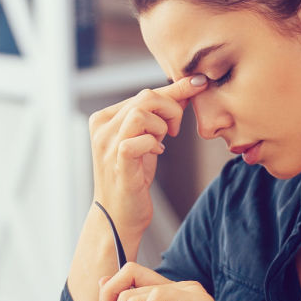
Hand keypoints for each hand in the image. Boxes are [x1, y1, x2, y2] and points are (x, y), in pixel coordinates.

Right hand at [88, 75, 207, 236]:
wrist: (119, 216)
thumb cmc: (133, 177)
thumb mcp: (146, 139)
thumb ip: (159, 115)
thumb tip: (186, 90)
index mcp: (104, 118)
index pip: (143, 93)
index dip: (174, 90)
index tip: (199, 84)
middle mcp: (101, 128)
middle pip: (145, 98)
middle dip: (171, 110)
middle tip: (175, 131)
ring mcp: (107, 145)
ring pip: (141, 113)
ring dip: (161, 126)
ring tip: (162, 142)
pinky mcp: (118, 162)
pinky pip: (139, 140)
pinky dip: (153, 143)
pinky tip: (156, 153)